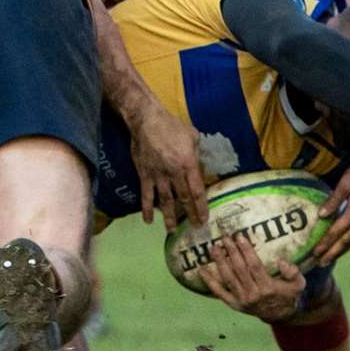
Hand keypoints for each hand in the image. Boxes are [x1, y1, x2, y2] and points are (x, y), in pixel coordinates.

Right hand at [128, 101, 208, 229]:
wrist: (146, 120)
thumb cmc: (172, 125)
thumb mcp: (192, 136)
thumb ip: (197, 153)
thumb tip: (198, 166)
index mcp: (188, 164)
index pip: (197, 191)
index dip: (201, 207)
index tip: (204, 219)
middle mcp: (174, 173)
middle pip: (183, 199)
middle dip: (189, 215)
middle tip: (194, 228)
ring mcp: (158, 175)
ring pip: (165, 201)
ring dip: (169, 217)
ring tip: (171, 230)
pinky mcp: (145, 174)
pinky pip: (146, 195)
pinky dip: (147, 208)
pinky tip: (148, 220)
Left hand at [199, 235, 304, 322]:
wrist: (280, 315)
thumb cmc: (288, 295)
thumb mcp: (298, 284)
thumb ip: (293, 271)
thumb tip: (281, 261)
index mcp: (268, 287)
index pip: (254, 266)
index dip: (246, 251)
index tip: (240, 237)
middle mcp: (253, 294)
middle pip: (239, 269)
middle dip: (231, 251)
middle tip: (224, 237)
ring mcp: (241, 300)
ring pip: (228, 278)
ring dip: (219, 262)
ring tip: (214, 248)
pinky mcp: (234, 304)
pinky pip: (219, 292)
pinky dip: (209, 282)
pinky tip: (201, 270)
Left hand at [311, 143, 349, 261]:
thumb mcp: (345, 182)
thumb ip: (333, 200)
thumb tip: (321, 216)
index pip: (337, 232)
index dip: (326, 243)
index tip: (315, 253)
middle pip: (347, 240)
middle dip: (333, 252)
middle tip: (321, 263)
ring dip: (344, 249)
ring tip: (332, 257)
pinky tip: (348, 242)